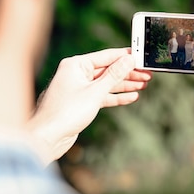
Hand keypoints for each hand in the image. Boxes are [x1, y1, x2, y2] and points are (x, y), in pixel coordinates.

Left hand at [27, 48, 151, 163]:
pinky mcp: (82, 102)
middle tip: (147, 74)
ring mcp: (79, 88)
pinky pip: (103, 95)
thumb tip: (129, 60)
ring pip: (107, 83)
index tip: (142, 56)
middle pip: (108, 70)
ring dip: (125, 85)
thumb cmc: (65, 113)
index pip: (106, 56)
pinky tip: (132, 97)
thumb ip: (114, 75)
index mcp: (76, 65)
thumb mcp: (95, 92)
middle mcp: (77, 73)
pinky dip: (116, 96)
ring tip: (144, 84)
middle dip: (128, 73)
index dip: (125, 56)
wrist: (46, 138)